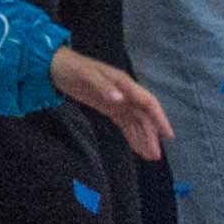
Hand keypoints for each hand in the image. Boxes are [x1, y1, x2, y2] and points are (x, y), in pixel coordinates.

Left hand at [49, 50, 175, 158]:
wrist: (55, 66)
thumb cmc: (72, 68)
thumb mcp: (86, 76)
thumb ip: (103, 87)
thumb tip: (119, 99)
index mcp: (124, 84)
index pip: (148, 103)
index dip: (160, 118)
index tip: (168, 136)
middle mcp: (125, 93)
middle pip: (144, 116)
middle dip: (151, 135)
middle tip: (155, 156)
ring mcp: (118, 101)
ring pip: (136, 122)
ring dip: (143, 138)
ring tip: (149, 157)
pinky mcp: (109, 107)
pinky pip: (125, 124)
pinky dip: (132, 136)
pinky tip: (137, 148)